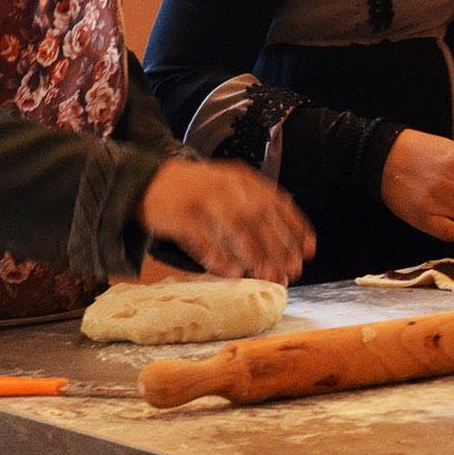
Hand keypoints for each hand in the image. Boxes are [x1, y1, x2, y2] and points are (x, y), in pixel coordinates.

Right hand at [136, 158, 315, 284]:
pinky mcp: (180, 214)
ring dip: (256, 256)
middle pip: (260, 218)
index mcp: (241, 178)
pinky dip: (220, 258)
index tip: (309, 251)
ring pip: (237, 228)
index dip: (296, 228)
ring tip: (267, 277)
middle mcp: (225, 185)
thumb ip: (253, 205)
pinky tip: (233, 273)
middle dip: (279, 248)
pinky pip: (204, 240)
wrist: (144, 180)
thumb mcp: (226, 186)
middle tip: (290, 272)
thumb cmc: (191, 191)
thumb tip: (287, 241)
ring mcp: (201, 199)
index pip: (277, 202)